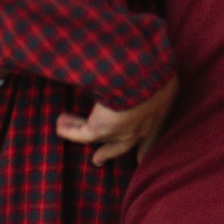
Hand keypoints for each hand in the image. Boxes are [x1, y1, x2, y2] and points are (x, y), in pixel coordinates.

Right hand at [56, 77, 178, 165]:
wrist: (143, 73)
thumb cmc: (158, 69)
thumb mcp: (163, 71)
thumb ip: (157, 74)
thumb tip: (153, 63)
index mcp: (160, 115)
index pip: (154, 135)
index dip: (146, 146)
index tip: (140, 157)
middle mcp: (142, 130)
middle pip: (125, 149)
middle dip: (111, 153)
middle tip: (99, 160)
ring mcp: (121, 133)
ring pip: (98, 140)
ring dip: (80, 132)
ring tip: (66, 128)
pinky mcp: (100, 130)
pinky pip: (81, 134)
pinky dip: (69, 129)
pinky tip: (60, 124)